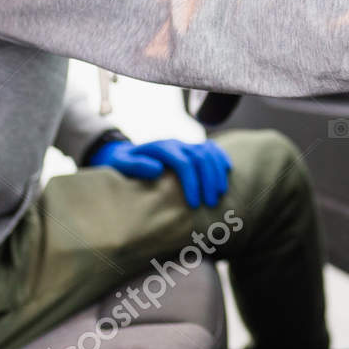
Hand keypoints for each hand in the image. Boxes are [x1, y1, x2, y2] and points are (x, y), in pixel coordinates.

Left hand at [89, 137, 232, 207]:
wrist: (123, 154)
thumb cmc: (122, 164)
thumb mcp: (121, 164)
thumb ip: (136, 165)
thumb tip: (157, 169)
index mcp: (161, 148)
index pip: (184, 163)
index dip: (191, 183)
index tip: (193, 204)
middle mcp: (176, 144)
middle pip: (200, 158)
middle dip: (208, 181)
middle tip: (210, 204)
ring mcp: (185, 145)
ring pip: (209, 152)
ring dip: (217, 173)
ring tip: (219, 194)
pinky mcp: (191, 149)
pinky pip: (212, 148)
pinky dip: (221, 158)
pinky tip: (227, 171)